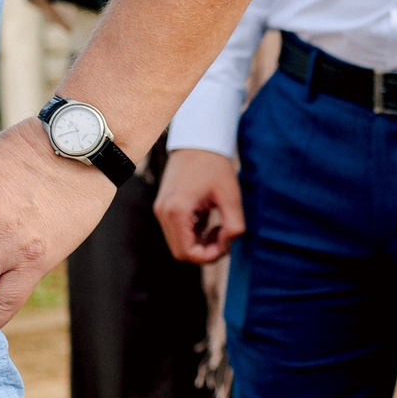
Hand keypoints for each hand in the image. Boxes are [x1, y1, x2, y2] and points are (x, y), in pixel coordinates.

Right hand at [155, 147, 244, 263]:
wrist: (197, 141)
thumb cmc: (214, 165)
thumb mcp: (230, 195)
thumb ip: (235, 224)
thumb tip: (230, 243)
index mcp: (177, 211)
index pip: (187, 253)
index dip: (210, 256)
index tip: (227, 241)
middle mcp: (163, 213)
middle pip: (181, 253)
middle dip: (205, 251)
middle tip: (225, 235)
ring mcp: (161, 210)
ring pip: (179, 244)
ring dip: (200, 243)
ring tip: (218, 225)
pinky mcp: (164, 207)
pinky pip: (177, 232)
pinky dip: (194, 234)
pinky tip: (209, 219)